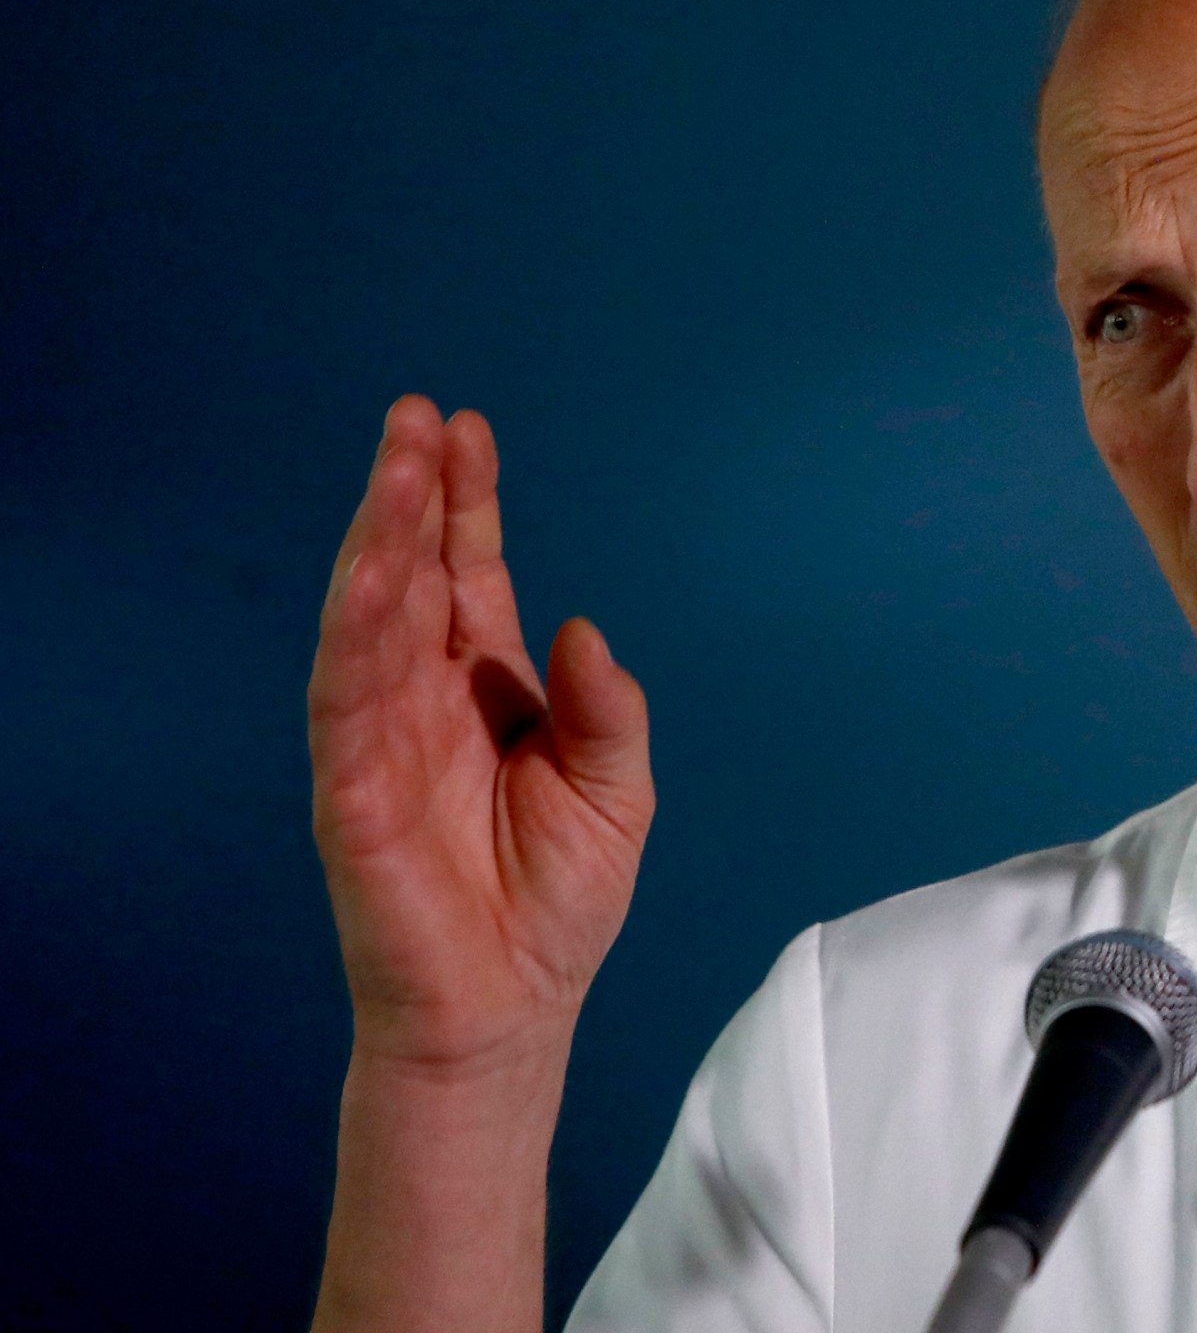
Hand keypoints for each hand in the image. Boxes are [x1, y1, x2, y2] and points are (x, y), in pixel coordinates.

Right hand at [309, 395, 653, 1074]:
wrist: (511, 1010)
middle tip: (414, 418)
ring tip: (394, 472)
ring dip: (377, 544)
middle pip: (412, 576)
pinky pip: (345, 701)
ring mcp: (382, 740)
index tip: (465, 428)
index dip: (466, 503)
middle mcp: (426, 700)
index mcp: (488, 690)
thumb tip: (581, 627)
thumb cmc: (556, 905)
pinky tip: (368, 577)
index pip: (470, 574)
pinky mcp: (354, 792)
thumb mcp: (619, 793)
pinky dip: (353, 637)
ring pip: (368, 620)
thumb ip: (606, 710)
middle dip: (410, 496)